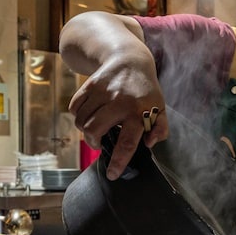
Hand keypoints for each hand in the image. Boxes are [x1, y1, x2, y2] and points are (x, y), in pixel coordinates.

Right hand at [69, 60, 167, 179]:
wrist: (130, 60)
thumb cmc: (145, 92)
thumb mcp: (160, 109)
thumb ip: (160, 129)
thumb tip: (149, 143)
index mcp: (139, 112)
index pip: (128, 142)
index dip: (118, 162)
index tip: (112, 174)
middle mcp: (120, 102)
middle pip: (94, 131)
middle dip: (93, 142)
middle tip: (100, 142)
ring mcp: (103, 92)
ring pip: (82, 121)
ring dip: (85, 130)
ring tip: (95, 128)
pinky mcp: (90, 84)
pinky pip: (75, 108)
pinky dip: (78, 115)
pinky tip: (88, 113)